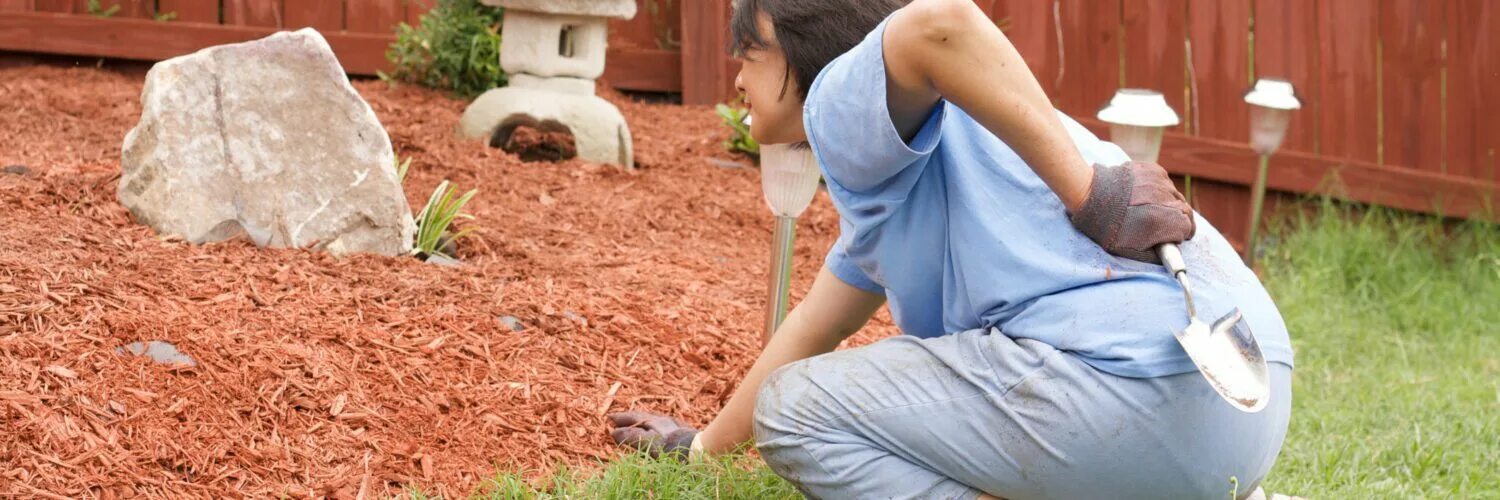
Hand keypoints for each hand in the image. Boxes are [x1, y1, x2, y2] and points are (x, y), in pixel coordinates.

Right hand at [607, 411, 698, 458]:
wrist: (698, 450)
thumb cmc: (672, 447)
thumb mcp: (646, 443)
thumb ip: (630, 436)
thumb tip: (613, 432)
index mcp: (652, 421)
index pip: (632, 417)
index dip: (620, 418)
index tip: (609, 418)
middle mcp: (663, 419)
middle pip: (643, 416)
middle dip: (630, 417)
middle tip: (619, 419)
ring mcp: (674, 425)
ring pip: (655, 420)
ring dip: (643, 421)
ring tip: (637, 424)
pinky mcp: (683, 431)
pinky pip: (666, 425)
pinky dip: (656, 426)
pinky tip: (660, 430)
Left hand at [1069, 161, 1195, 262]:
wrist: (1089, 195)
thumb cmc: (1107, 227)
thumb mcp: (1131, 250)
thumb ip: (1156, 254)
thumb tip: (1170, 253)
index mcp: (1167, 221)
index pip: (1189, 229)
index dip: (1182, 235)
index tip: (1175, 237)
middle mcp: (1168, 200)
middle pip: (1186, 211)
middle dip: (1178, 220)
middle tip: (1164, 225)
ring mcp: (1162, 182)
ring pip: (1175, 196)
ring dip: (1168, 204)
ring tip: (1147, 210)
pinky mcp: (1153, 170)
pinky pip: (1164, 183)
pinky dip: (1158, 190)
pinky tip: (1141, 196)